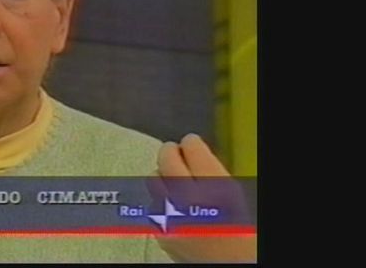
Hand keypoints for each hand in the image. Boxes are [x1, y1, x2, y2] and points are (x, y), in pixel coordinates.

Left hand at [154, 134, 256, 262]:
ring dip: (162, 176)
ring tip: (172, 178)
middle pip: (166, 159)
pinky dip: (160, 203)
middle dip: (171, 152)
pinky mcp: (161, 234)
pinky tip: (172, 206)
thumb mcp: (238, 201)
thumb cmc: (244, 241)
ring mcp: (171, 218)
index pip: (191, 147)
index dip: (192, 143)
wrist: (234, 267)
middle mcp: (190, 201)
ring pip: (153, 181)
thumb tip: (197, 160)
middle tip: (176, 151)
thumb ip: (217, 178)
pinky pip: (153, 207)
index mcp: (216, 188)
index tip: (192, 142)